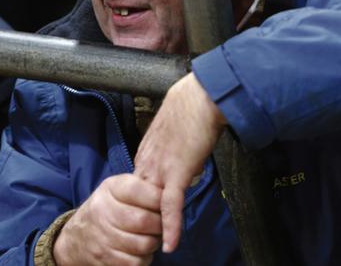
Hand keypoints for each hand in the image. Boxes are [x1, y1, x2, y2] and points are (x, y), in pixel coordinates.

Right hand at [53, 174, 161, 265]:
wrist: (76, 238)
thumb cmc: (107, 209)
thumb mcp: (118, 190)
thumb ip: (142, 189)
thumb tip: (173, 197)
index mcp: (110, 188)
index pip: (141, 190)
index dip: (160, 199)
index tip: (166, 204)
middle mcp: (103, 210)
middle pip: (145, 221)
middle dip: (161, 225)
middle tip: (162, 225)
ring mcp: (102, 236)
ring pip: (144, 244)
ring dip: (154, 243)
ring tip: (151, 237)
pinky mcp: (104, 258)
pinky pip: (136, 262)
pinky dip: (144, 258)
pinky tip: (140, 251)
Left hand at [133, 72, 225, 252]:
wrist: (201, 95)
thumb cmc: (192, 105)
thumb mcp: (175, 130)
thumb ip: (174, 147)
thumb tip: (184, 156)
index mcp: (146, 153)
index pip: (139, 186)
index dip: (143, 203)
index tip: (148, 217)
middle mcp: (148, 162)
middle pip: (140, 200)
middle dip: (145, 220)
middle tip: (152, 238)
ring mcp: (160, 169)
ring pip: (152, 207)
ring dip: (158, 227)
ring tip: (162, 245)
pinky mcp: (176, 173)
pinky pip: (171, 206)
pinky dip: (171, 226)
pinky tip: (171, 244)